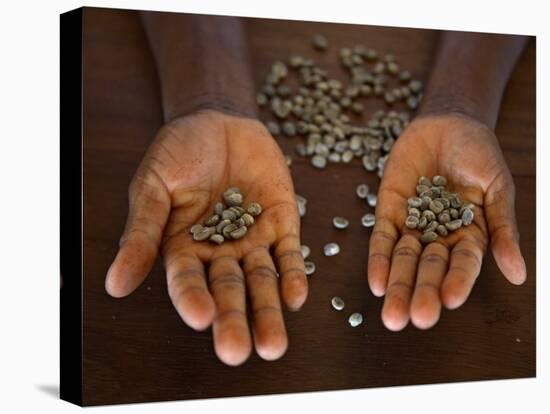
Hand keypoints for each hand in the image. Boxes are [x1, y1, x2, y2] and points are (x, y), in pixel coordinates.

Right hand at [105, 110, 307, 364]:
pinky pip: (288, 254)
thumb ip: (141, 233)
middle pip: (227, 291)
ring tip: (273, 345)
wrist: (217, 121)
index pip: (187, 281)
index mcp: (182, 248)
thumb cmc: (178, 153)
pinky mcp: (282, 223)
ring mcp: (252, 239)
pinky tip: (296, 298)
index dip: (192, 299)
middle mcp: (218, 252)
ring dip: (268, 312)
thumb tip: (115, 285)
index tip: (200, 318)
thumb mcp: (154, 187)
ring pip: (261, 281)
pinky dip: (293, 275)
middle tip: (237, 352)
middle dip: (233, 320)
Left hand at [368, 113, 525, 329]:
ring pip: (403, 260)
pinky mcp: (389, 210)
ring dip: (397, 285)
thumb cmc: (479, 154)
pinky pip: (381, 238)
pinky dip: (378, 259)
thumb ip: (502, 228)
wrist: (447, 123)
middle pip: (430, 269)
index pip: (463, 264)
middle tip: (413, 318)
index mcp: (470, 234)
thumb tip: (518, 274)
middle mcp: (440, 236)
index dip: (457, 281)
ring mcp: (412, 224)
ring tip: (391, 315)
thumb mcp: (497, 188)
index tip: (450, 301)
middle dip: (422, 292)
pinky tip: (375, 282)